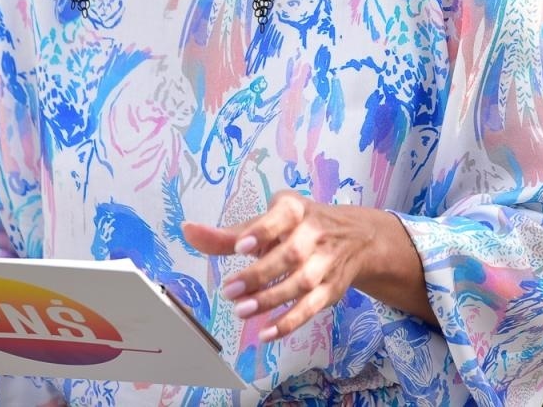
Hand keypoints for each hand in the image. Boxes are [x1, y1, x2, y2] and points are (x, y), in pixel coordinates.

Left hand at [182, 192, 385, 342]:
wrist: (356, 238)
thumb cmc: (298, 228)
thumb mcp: (268, 223)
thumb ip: (228, 235)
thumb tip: (187, 230)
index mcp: (295, 210)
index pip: (281, 217)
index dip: (262, 232)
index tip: (240, 247)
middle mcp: (315, 234)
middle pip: (290, 255)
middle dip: (259, 274)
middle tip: (229, 291)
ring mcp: (325, 263)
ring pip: (300, 283)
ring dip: (270, 299)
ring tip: (241, 311)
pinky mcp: (331, 289)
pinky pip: (312, 308)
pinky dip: (290, 322)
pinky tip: (266, 332)